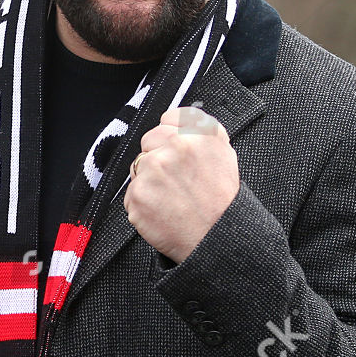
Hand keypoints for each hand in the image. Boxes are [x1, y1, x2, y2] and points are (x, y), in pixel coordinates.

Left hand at [123, 107, 238, 262]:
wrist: (217, 238)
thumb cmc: (221, 200)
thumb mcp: (223, 152)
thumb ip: (199, 128)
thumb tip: (175, 118)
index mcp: (197, 133)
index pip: (167, 119)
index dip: (171, 137)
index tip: (176, 151)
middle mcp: (174, 147)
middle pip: (148, 142)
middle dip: (158, 158)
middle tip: (177, 181)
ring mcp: (153, 170)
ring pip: (138, 167)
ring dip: (149, 181)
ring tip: (173, 198)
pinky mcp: (138, 195)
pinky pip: (132, 193)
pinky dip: (143, 203)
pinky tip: (163, 210)